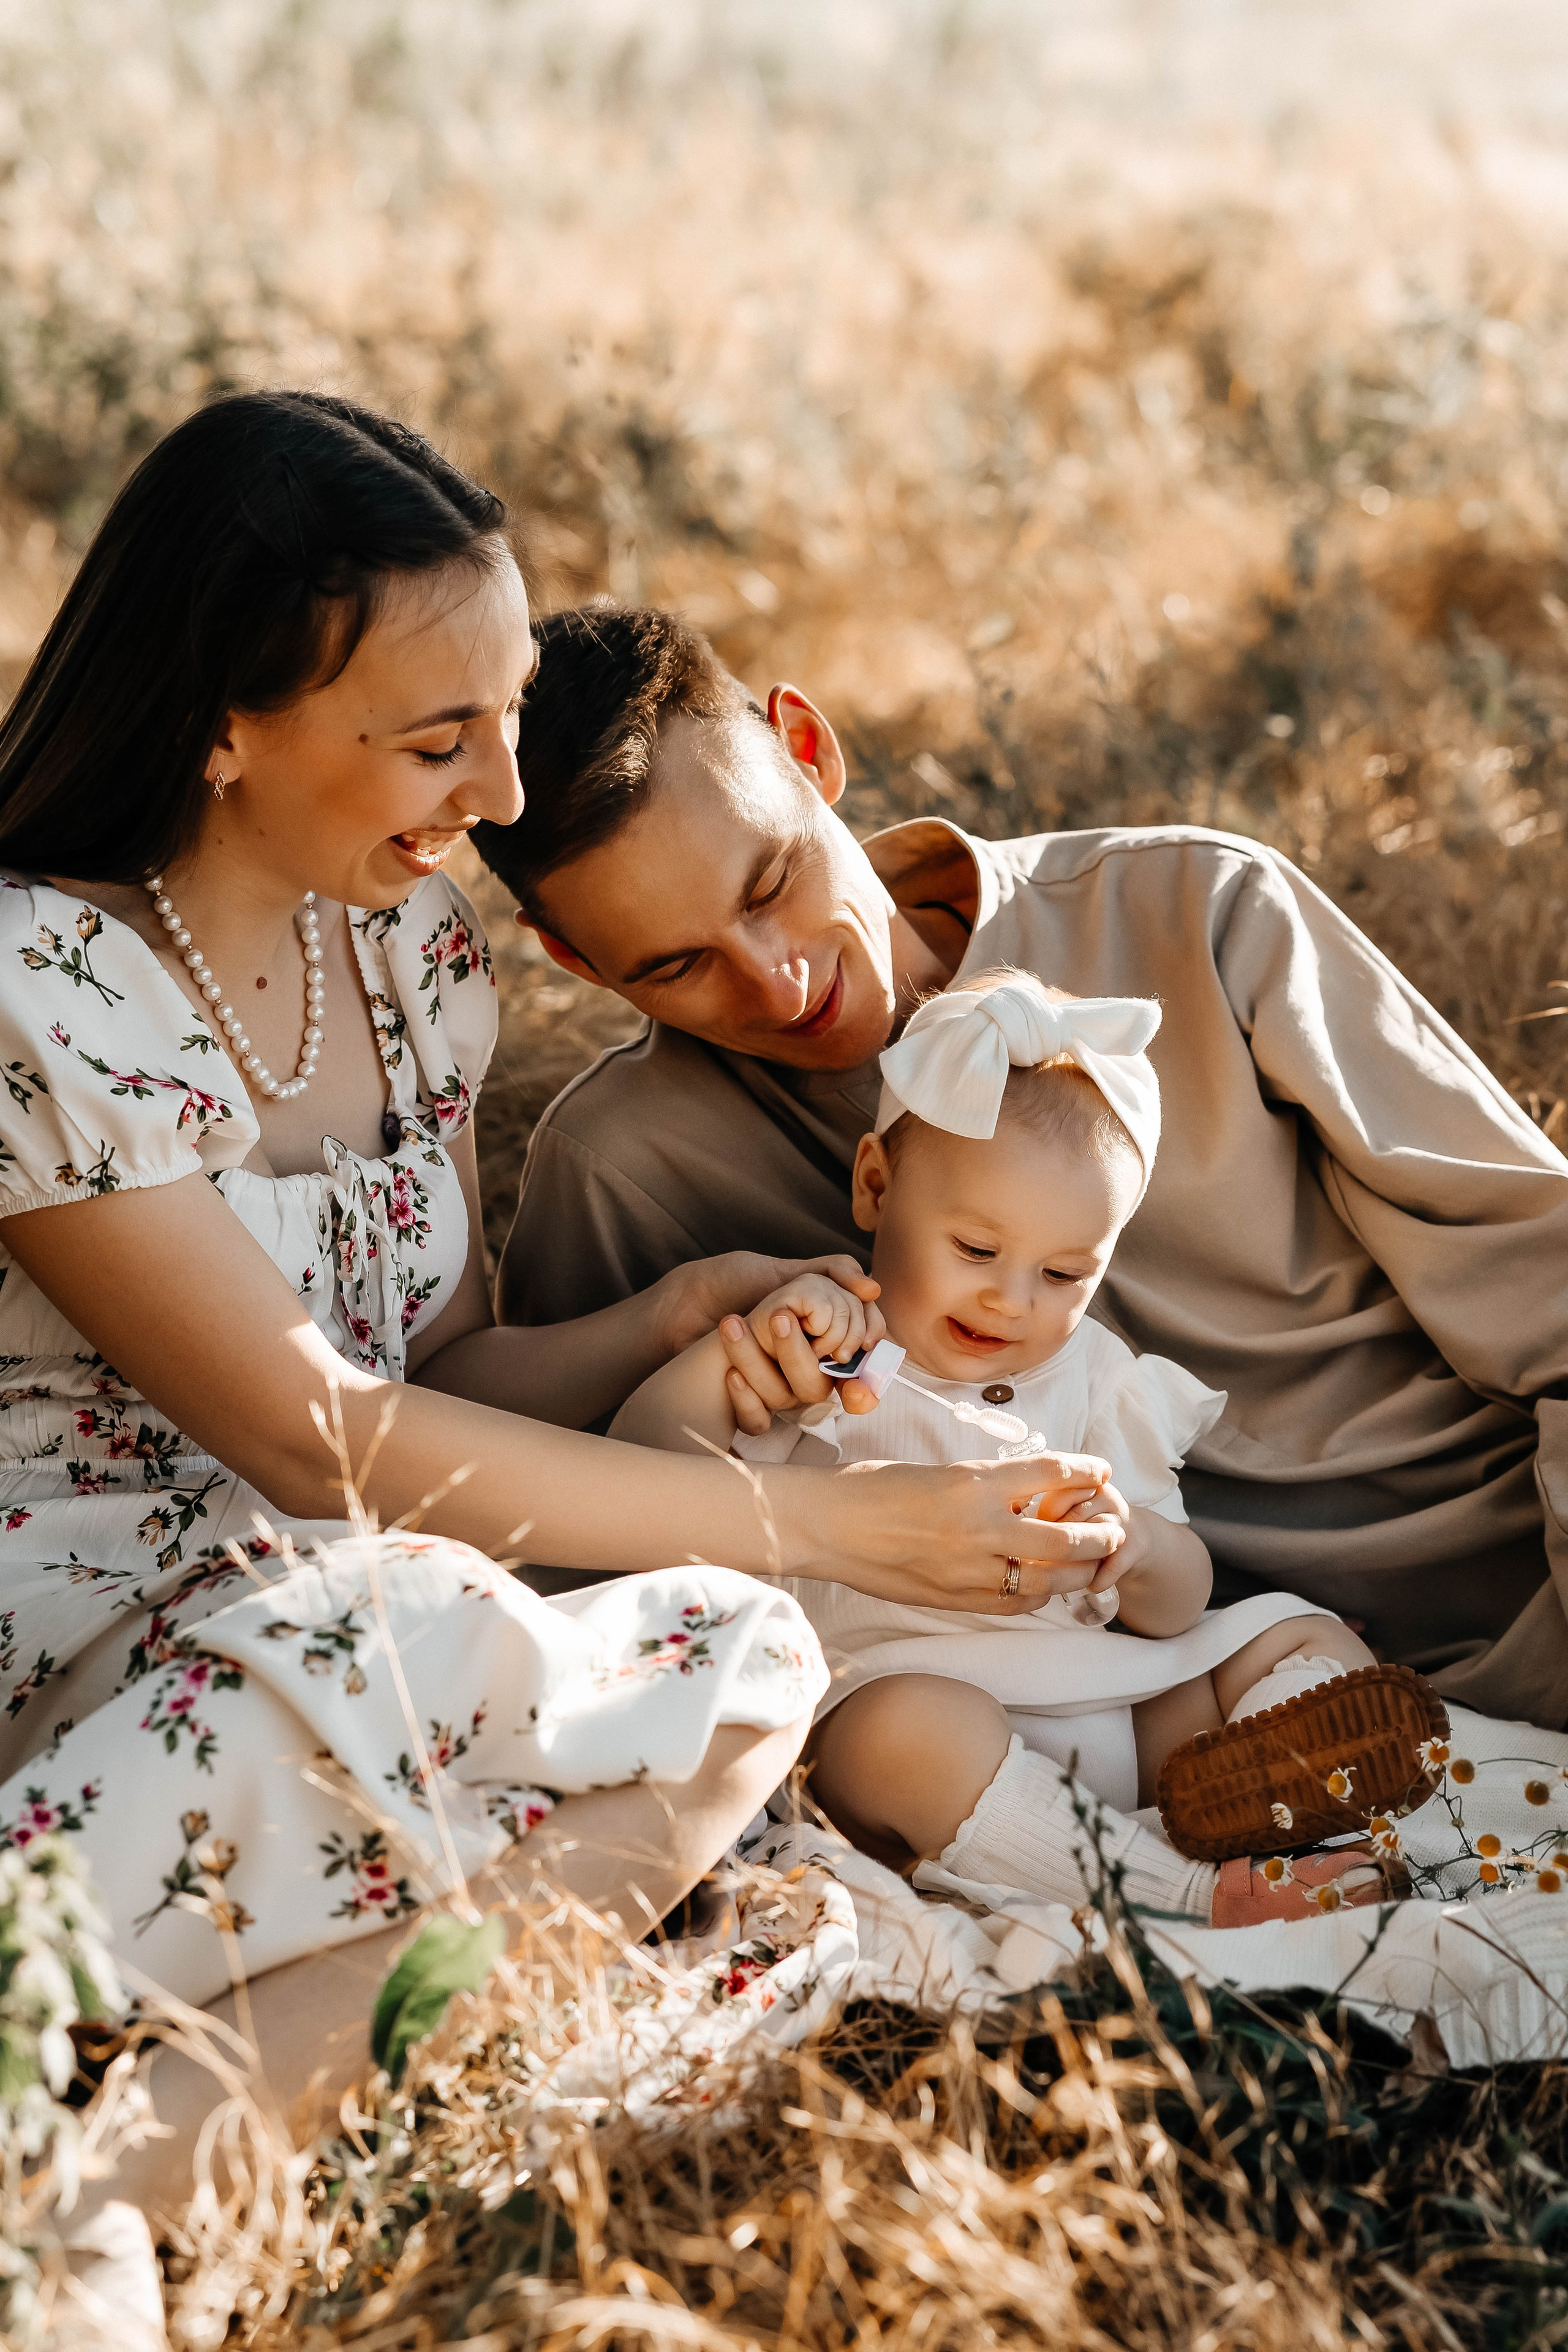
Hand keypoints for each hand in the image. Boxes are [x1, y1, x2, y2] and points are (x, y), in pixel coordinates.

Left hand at [719, 1275, 886, 1432]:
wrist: (688, 1299)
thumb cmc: (740, 1282)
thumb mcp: (786, 1268)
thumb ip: (834, 1272)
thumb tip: (873, 1289)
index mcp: (825, 1342)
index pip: (859, 1369)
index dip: (865, 1376)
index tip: (846, 1357)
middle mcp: (806, 1371)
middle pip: (820, 1384)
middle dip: (798, 1352)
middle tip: (778, 1317)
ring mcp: (778, 1390)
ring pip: (786, 1399)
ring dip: (758, 1363)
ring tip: (732, 1324)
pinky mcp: (748, 1406)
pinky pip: (757, 1421)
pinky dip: (746, 1399)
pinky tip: (730, 1373)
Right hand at [774, 1450, 1127, 1615]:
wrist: (824, 1525)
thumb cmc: (870, 1486)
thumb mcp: (937, 1471)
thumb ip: (983, 1485)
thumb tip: (1024, 1491)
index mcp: (972, 1483)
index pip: (1050, 1473)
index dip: (1085, 1471)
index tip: (1102, 1470)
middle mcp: (977, 1527)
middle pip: (1064, 1538)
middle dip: (1098, 1534)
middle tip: (1113, 1527)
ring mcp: (966, 1569)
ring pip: (1045, 1580)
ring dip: (1075, 1572)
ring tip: (1089, 1563)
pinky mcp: (952, 1599)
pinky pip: (1012, 1603)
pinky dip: (1035, 1595)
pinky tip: (1040, 1587)